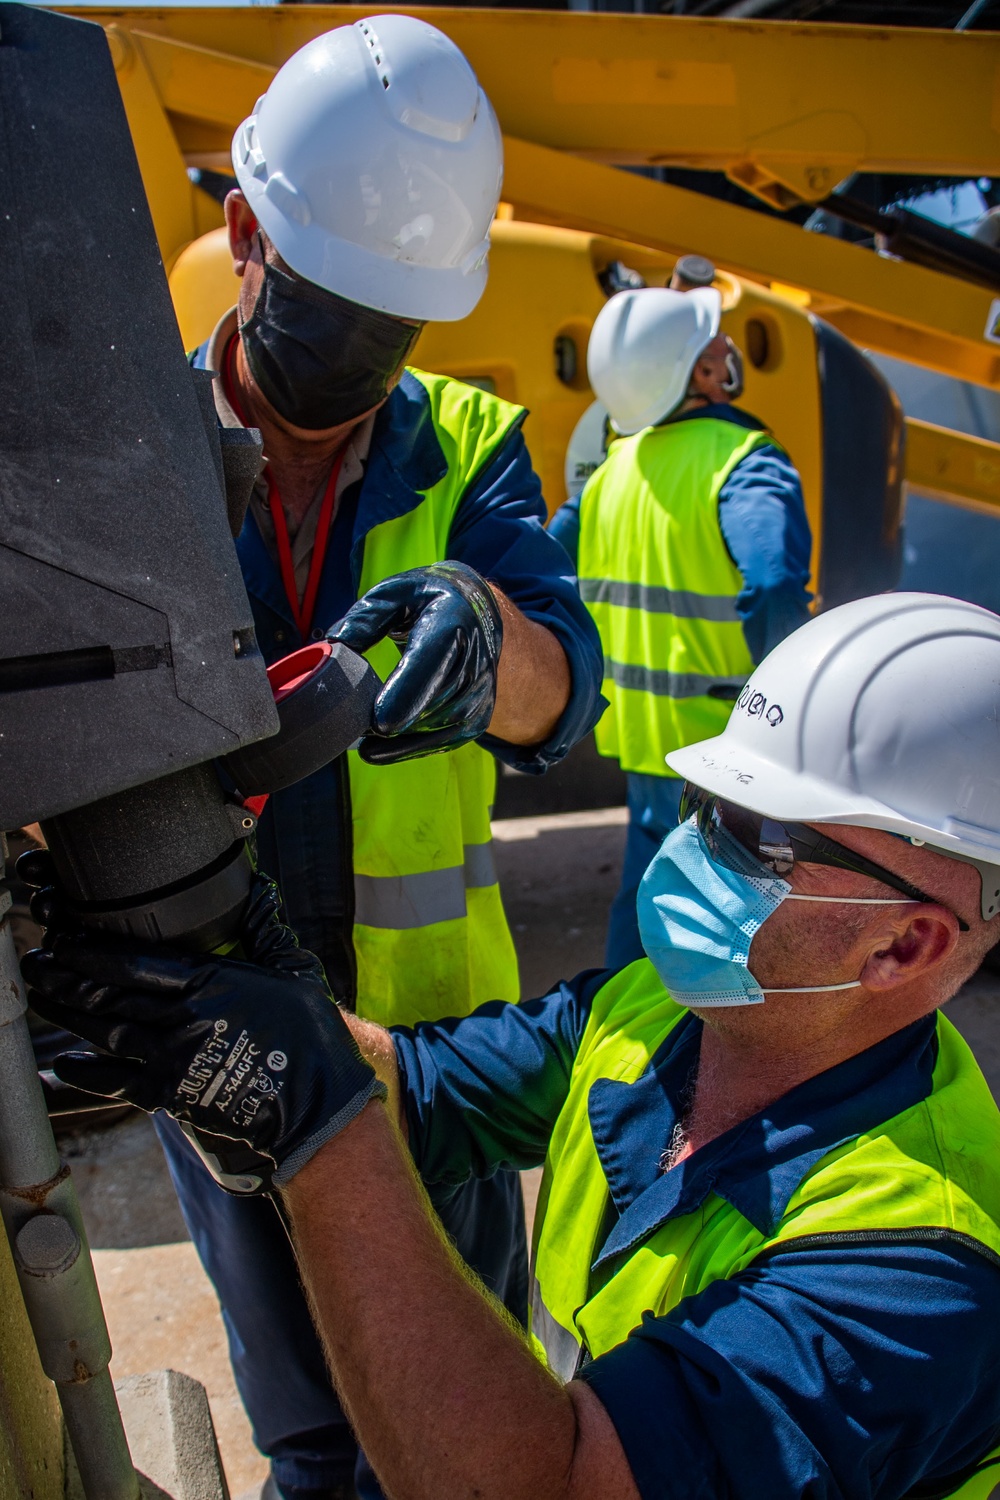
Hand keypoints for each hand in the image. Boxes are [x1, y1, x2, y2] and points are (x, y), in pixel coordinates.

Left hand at [20, 873, 385, 1190]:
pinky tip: (62, 1064)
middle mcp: (184, 1018)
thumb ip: (268, 933)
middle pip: (110, 992)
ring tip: (40, 994)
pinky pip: (116, 1082)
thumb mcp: (295, 975)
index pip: (138, 959)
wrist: (316, 1112)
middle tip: (38, 960)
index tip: (68, 936)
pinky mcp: (172, 1096)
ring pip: (106, 1030)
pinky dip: (85, 1073)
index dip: (95, 948)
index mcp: (211, 983)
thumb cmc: (312, 1042)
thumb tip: (261, 891)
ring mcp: (173, 1058)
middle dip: (67, 975)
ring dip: (67, 1013)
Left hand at [327, 562, 502, 763]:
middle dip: (390, 718)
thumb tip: (334, 647)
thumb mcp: (394, 592)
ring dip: (396, 735)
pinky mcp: (478, 718)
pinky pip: (441, 742)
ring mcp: (480, 693)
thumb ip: (364, 619)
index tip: (379, 722)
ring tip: (360, 726)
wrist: (477, 612)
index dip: (407, 694)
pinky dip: (407, 748)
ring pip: (433, 728)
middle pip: (430, 704)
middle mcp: (475, 660)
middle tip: (350, 720)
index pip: (432, 663)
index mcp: (452, 622)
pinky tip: (377, 749)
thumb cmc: (428, 601)